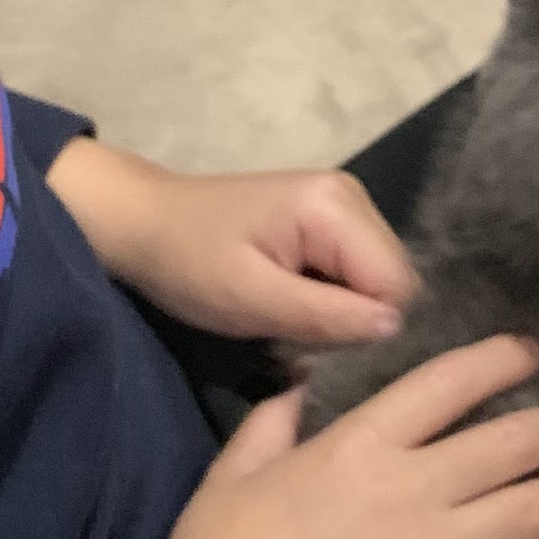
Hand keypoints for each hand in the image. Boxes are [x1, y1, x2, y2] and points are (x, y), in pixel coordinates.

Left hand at [46, 137, 416, 347]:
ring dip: (339, 312)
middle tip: (292, 329)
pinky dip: (328, 299)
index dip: (364, 326)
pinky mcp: (328, 221)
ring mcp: (342, 205)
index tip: (312, 342)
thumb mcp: (249, 299)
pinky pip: (354, 275)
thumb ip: (325, 316)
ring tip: (285, 315)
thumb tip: (394, 329)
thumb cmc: (187, 261)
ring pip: (375, 283)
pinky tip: (289, 302)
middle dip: (352, 319)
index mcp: (337, 206)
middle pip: (391, 282)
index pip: (397, 286)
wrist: (142, 222)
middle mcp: (352, 197)